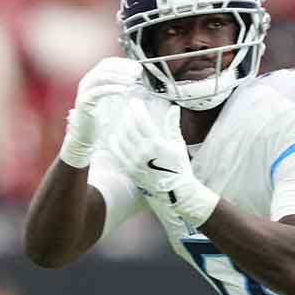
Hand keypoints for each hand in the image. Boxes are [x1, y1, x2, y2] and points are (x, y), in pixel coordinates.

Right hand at [58, 57, 140, 167]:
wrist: (86, 134)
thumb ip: (119, 86)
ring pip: (99, 77)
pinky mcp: (84, 102)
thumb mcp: (112, 98)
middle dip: (122, 68)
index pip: (107, 63)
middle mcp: (87, 81)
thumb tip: (134, 77)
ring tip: (131, 81)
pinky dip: (110, 89)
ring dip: (117, 77)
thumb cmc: (100, 116)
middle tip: (136, 73)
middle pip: (104, 68)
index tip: (137, 66)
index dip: (123, 63)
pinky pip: (97, 92)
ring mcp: (84, 91)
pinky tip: (122, 91)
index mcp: (93, 78)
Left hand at [108, 98, 219, 226]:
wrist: (176, 192)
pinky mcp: (130, 169)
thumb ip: (173, 125)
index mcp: (157, 144)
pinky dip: (115, 142)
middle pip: (130, 128)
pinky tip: (115, 135)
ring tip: (123, 120)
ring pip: (122, 138)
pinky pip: (117, 152)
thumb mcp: (178, 145)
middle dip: (128, 115)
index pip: (142, 121)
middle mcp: (143, 152)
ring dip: (121, 127)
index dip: (137, 109)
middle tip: (128, 108)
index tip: (135, 102)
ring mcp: (134, 161)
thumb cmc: (179, 168)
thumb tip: (174, 108)